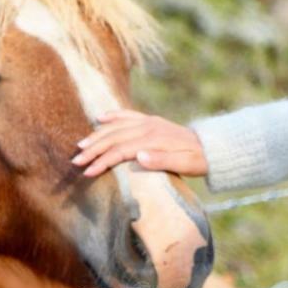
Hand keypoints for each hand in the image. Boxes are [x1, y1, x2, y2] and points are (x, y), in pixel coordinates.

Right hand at [71, 109, 207, 177]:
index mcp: (152, 139)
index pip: (120, 151)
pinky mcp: (151, 120)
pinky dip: (113, 116)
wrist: (211, 147)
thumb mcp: (183, 165)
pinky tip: (101, 117)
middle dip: (93, 149)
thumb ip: (160, 161)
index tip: (88, 172)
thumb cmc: (196, 160)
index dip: (102, 161)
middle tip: (76, 161)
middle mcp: (147, 127)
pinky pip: (128, 115)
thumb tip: (138, 157)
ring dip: (97, 135)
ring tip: (81, 145)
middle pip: (113, 138)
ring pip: (116, 126)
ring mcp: (148, 122)